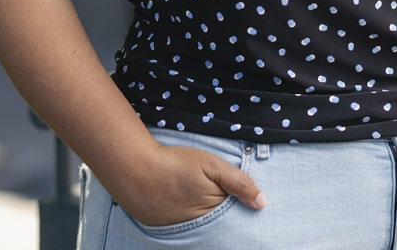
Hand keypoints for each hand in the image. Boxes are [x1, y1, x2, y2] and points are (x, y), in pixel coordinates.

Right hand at [108, 143, 266, 227]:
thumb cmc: (174, 164)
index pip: (235, 218)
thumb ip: (238, 183)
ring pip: (203, 228)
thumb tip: (262, 203)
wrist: (134, 170)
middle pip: (219, 225)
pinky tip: (184, 206)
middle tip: (210, 195)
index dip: (238, 208)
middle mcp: (199, 228)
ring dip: (206, 219)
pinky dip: (188, 221)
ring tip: (195, 199)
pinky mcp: (165, 231)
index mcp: (214, 213)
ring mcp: (181, 232)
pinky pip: (185, 230)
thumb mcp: (211, 166)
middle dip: (223, 216)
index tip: (239, 201)